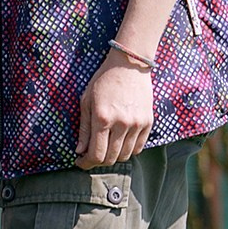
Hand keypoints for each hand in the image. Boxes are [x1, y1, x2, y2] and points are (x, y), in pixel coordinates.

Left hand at [76, 53, 153, 168]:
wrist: (129, 65)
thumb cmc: (103, 81)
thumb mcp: (86, 102)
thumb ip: (83, 129)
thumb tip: (79, 151)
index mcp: (102, 118)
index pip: (96, 154)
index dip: (86, 163)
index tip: (80, 162)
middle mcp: (121, 123)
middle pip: (111, 158)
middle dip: (98, 162)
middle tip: (91, 156)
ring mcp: (137, 124)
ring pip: (125, 155)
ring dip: (113, 157)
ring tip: (105, 149)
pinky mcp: (148, 123)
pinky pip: (139, 147)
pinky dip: (128, 150)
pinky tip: (119, 144)